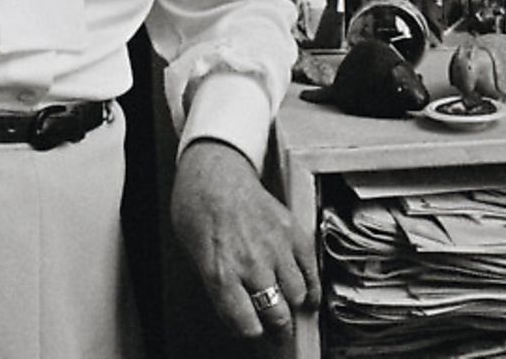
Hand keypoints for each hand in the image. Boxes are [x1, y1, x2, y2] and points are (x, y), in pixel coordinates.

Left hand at [171, 139, 320, 339]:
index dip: (251, 332)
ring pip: (297, 295)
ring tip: (287, 306)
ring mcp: (276, 247)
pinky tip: (306, 294)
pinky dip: (312, 287)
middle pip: (277, 315)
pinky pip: (311, 270)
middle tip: (276, 330)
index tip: (253, 330)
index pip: (247, 325)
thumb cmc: (198, 211)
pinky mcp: (293, 232)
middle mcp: (251, 263)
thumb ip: (219, 288)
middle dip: (277, 328)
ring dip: (293, 305)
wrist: (215, 173)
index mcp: (220, 273)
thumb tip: (240, 312)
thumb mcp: (193, 257)